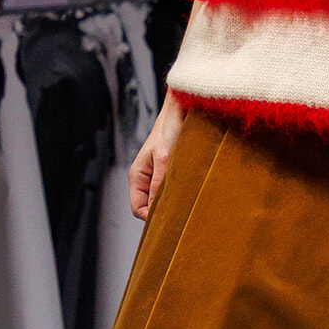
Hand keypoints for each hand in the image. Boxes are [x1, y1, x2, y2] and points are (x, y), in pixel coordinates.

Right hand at [128, 92, 183, 219]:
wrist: (181, 110)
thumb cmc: (169, 129)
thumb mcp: (164, 158)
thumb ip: (159, 183)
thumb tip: (157, 208)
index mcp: (137, 176)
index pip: (137, 208)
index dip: (150, 217)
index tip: (168, 218)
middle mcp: (146, 178)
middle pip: (149, 206)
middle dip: (163, 211)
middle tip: (181, 214)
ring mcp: (158, 175)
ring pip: (162, 198)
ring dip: (173, 201)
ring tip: (187, 201)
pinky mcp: (171, 171)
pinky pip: (173, 189)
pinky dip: (181, 192)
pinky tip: (191, 191)